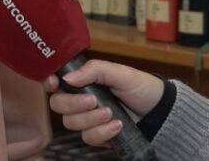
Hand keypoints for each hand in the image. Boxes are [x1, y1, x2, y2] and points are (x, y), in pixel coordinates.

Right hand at [42, 59, 163, 146]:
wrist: (159, 112)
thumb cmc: (140, 87)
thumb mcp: (119, 72)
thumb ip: (94, 70)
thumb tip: (69, 78)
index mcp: (82, 80)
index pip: (55, 81)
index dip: (49, 82)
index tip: (54, 83)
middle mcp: (80, 100)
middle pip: (58, 105)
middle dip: (74, 104)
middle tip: (94, 100)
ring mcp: (88, 119)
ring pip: (72, 123)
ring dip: (91, 119)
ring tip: (111, 113)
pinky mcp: (97, 135)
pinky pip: (89, 138)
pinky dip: (102, 132)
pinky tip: (117, 125)